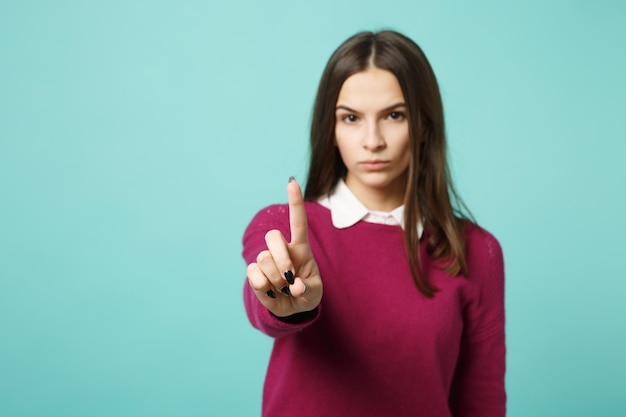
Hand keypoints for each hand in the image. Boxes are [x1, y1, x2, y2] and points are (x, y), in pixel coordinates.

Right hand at [246, 178, 322, 316]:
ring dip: (276, 280)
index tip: (292, 183)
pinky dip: (264, 288)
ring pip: (264, 259)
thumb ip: (307, 289)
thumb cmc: (306, 293)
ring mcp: (266, 259)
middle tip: (289, 278)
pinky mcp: (254, 272)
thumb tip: (294, 286)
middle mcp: (282, 249)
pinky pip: (253, 274)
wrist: (291, 308)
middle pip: (273, 237)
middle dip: (281, 258)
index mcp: (300, 248)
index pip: (297, 221)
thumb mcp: (314, 293)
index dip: (294, 202)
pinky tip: (271, 292)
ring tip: (283, 288)